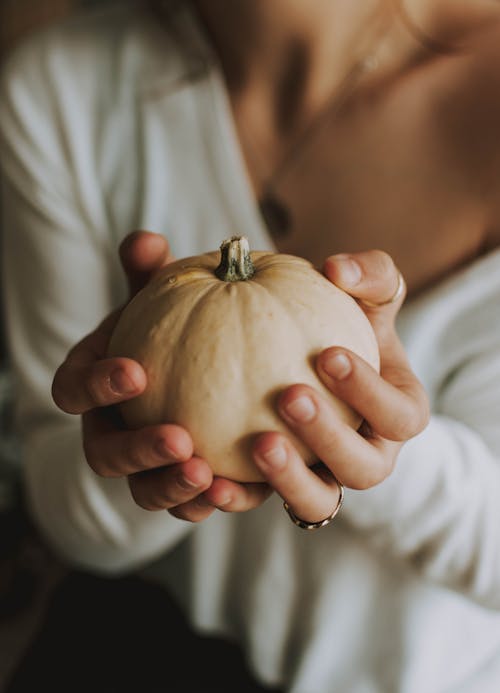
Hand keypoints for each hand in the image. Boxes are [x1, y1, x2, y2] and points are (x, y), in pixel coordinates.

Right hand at [51, 231, 271, 521]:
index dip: (95, 385)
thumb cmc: (176, 328)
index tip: (137, 371)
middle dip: (137, 450)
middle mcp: (111, 431)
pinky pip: (185, 505)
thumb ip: (151, 277)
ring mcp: (143, 467)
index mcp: (94, 386)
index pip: (73, 390)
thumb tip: (146, 239)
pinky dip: (206, 504)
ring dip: (171, 486)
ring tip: (209, 474)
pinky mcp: (179, 486)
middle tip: (180, 439)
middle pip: (104, 454)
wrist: (210, 366)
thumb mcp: (165, 301)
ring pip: (143, 491)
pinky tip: (236, 490)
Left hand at [248, 250, 429, 524]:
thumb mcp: (368, 295)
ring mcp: (324, 476)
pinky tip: (210, 475)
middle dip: (330, 437)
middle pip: (363, 469)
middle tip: (290, 395)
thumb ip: (369, 275)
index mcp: (396, 412)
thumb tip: (339, 268)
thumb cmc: (346, 324)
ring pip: (316, 500)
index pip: (401, 416)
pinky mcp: (281, 487)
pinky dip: (239, 496)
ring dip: (289, 478)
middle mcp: (366, 454)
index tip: (328, 354)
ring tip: (257, 443)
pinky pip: (263, 503)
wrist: (304, 359)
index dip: (371, 393)